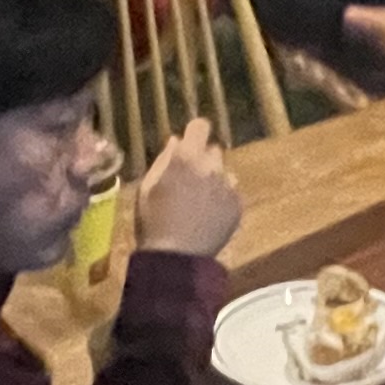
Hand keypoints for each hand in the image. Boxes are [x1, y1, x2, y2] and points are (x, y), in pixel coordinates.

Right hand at [132, 118, 242, 258]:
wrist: (176, 258)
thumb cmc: (153, 221)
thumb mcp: (147, 187)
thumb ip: (164, 159)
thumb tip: (176, 141)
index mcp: (186, 157)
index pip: (200, 126)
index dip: (195, 133)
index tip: (189, 143)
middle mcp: (212, 166)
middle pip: (214, 150)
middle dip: (203, 160)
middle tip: (190, 180)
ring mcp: (228, 186)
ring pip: (225, 172)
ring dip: (215, 180)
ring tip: (199, 203)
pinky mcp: (237, 206)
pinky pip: (232, 193)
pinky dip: (223, 200)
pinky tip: (208, 216)